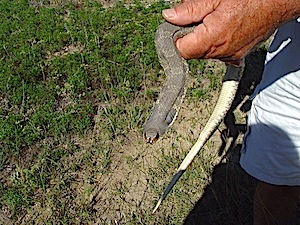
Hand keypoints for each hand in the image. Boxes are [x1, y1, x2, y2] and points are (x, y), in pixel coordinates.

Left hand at [163, 0, 299, 64]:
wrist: (280, 3)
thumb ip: (190, 10)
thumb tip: (169, 17)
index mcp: (213, 39)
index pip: (181, 50)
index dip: (174, 39)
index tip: (175, 28)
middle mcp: (221, 52)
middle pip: (192, 52)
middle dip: (189, 37)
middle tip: (198, 19)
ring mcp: (230, 56)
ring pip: (204, 53)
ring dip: (202, 39)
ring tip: (213, 21)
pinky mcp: (237, 56)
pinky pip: (218, 53)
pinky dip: (215, 43)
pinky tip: (222, 29)